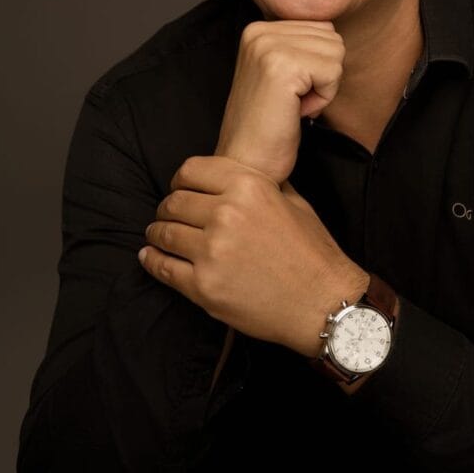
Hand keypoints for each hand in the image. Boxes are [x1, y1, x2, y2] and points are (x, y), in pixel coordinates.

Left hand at [138, 155, 368, 356]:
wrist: (323, 302)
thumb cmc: (312, 251)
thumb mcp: (293, 201)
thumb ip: (262, 183)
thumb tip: (237, 175)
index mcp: (248, 186)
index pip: (191, 171)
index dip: (180, 180)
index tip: (179, 189)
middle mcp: (226, 213)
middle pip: (174, 202)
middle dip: (167, 208)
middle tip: (167, 215)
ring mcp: (212, 252)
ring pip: (164, 233)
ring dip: (157, 233)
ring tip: (157, 235)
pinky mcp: (203, 287)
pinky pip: (164, 268)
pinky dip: (152, 261)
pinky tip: (150, 257)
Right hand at [215, 20, 344, 182]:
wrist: (246, 164)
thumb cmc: (268, 125)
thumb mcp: (280, 72)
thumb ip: (301, 45)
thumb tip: (334, 31)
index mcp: (257, 28)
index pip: (322, 27)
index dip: (317, 65)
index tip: (289, 90)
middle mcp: (259, 31)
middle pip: (332, 38)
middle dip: (322, 75)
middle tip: (290, 101)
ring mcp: (268, 46)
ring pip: (336, 53)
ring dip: (323, 87)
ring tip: (291, 105)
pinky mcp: (281, 67)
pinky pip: (333, 73)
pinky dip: (322, 99)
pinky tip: (295, 111)